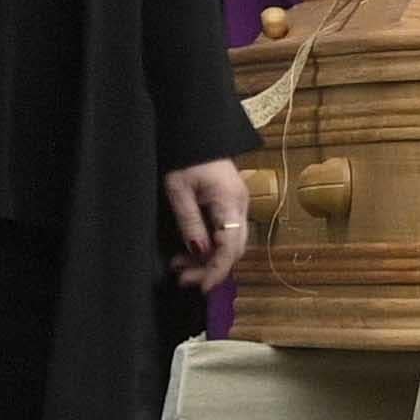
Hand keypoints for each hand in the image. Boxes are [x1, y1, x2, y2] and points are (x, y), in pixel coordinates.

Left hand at [162, 160, 252, 292]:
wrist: (195, 131)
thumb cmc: (184, 157)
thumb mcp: (179, 191)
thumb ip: (190, 223)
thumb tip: (199, 252)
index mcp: (230, 201)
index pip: (230, 246)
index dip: (217, 270)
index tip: (201, 288)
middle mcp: (240, 205)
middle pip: (234, 248)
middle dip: (211, 268)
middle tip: (183, 279)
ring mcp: (238, 204)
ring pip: (230, 242)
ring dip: (208, 258)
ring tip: (179, 267)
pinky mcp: (230, 203)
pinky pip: (225, 232)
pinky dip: (209, 246)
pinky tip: (189, 251)